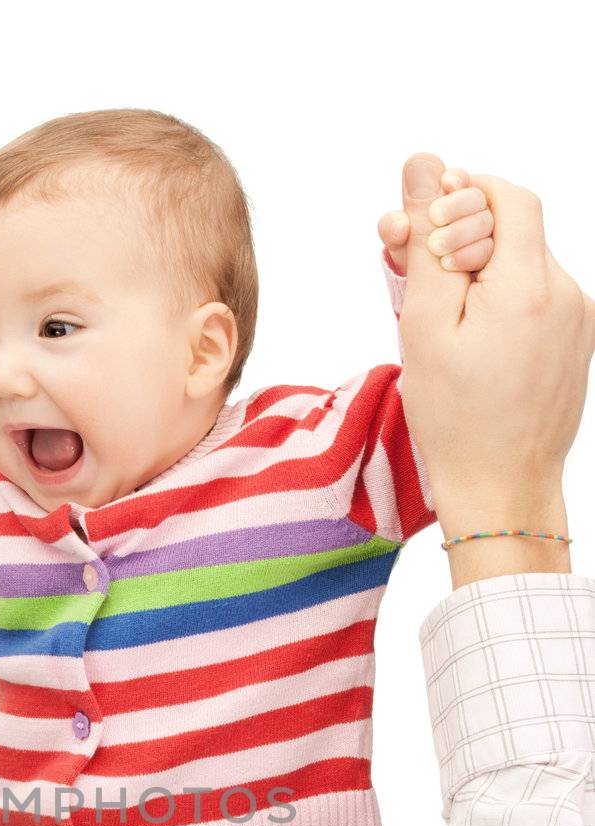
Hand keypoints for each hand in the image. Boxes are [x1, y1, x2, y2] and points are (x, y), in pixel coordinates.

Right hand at [393, 152, 594, 552]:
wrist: (502, 489)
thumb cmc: (456, 419)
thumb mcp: (425, 326)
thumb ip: (427, 242)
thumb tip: (425, 166)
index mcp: (528, 285)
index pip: (508, 196)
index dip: (463, 196)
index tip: (424, 229)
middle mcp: (567, 293)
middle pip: (517, 229)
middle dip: (464, 237)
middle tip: (416, 273)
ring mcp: (579, 319)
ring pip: (525, 265)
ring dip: (480, 274)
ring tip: (440, 322)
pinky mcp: (577, 343)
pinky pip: (537, 300)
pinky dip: (501, 303)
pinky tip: (471, 344)